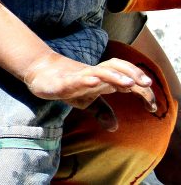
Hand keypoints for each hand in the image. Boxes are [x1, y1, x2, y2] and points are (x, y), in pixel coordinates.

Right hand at [23, 51, 156, 117]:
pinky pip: (76, 79)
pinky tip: (95, 82)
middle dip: (133, 73)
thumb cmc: (66, 85)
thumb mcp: (86, 100)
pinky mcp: (63, 81)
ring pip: (99, 71)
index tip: (153, 107)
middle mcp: (93, 74)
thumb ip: (102, 111)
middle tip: (146, 84)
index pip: (125, 78)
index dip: (142, 90)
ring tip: (129, 83)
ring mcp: (79, 76)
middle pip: (116, 66)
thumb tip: (114, 128)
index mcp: (102, 79)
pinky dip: (86, 79)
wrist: (39, 72)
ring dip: (115, 76)